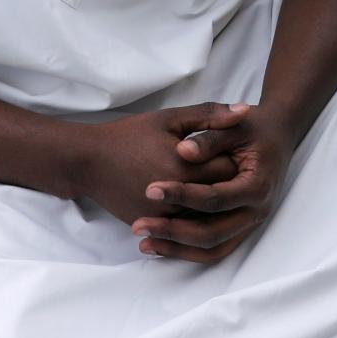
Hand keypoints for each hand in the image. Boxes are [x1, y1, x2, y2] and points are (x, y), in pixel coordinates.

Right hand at [71, 104, 244, 232]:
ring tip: (214, 183)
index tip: (239, 149)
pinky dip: (195, 215)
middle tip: (233, 166)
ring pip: (204, 215)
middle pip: (221, 194)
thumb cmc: (130, 135)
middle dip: (229, 181)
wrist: (89, 162)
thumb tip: (246, 111)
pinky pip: (185, 227)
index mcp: (184, 168)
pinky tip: (198, 202)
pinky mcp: (153, 226)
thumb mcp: (170, 118)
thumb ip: (209, 115)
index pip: (229, 168)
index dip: (237, 157)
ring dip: (213, 202)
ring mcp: (163, 216)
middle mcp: (176, 198)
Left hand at [134, 104, 297, 261]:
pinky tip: (160, 245)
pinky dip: (187, 252)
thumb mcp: (233, 126)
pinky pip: (213, 250)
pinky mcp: (240, 229)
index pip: (214, 198)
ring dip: (177, 249)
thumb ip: (208, 138)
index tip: (150, 190)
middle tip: (139, 225)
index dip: (181, 195)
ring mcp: (249, 224)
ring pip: (212, 249)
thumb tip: (181, 151)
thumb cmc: (254, 128)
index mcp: (257, 185)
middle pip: (212, 233)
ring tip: (143, 243)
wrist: (276, 137)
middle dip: (173, 231)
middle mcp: (256, 211)